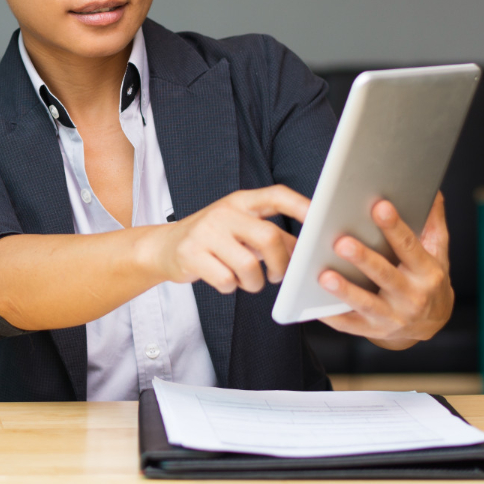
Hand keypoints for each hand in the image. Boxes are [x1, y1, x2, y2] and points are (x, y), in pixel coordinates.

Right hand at [151, 185, 309, 293]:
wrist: (164, 247)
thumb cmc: (213, 240)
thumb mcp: (240, 229)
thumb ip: (271, 236)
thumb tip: (306, 251)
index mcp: (240, 202)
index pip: (276, 196)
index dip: (301, 205)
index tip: (320, 218)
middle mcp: (223, 212)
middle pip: (268, 237)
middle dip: (280, 264)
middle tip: (277, 276)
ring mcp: (205, 232)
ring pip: (249, 265)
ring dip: (254, 282)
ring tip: (247, 281)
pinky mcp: (190, 254)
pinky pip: (226, 280)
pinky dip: (230, 287)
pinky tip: (224, 280)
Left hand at [319, 193, 453, 348]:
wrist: (432, 323)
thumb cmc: (428, 278)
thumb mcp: (437, 251)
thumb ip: (432, 222)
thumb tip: (432, 190)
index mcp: (427, 272)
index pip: (409, 246)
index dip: (395, 227)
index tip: (379, 206)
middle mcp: (412, 296)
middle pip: (385, 275)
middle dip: (364, 259)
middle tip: (342, 242)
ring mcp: (392, 317)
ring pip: (366, 303)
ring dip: (345, 290)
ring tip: (324, 275)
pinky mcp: (373, 330)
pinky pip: (349, 324)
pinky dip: (331, 315)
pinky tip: (312, 302)